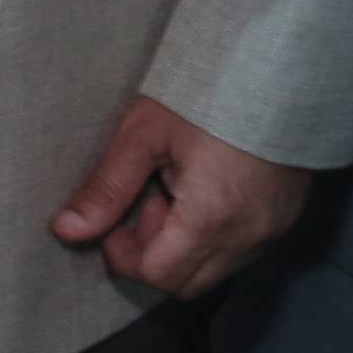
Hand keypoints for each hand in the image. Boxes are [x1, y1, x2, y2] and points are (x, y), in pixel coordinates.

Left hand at [48, 95, 311, 298]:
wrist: (277, 68)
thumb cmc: (204, 95)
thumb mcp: (143, 135)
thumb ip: (106, 188)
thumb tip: (66, 230)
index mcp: (212, 218)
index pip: (158, 275)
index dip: (124, 255)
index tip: (113, 219)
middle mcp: (249, 236)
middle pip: (187, 284)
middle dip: (152, 255)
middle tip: (141, 203)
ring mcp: (274, 230)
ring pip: (214, 270)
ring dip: (181, 246)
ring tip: (171, 189)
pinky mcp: (286, 218)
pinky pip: (240, 250)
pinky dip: (211, 236)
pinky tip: (201, 190)